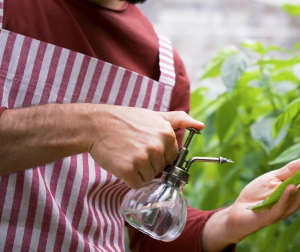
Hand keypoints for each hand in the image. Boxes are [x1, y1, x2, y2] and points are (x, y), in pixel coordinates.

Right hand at [86, 104, 203, 188]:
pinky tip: (122, 164)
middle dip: (149, 164)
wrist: (97, 124)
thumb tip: (201, 126)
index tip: (146, 148)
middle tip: (134, 150)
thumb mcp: (155, 115)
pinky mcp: (128, 169)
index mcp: (167, 134)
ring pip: (149, 178)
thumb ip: (179, 120)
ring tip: (128, 155)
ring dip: (139, 172)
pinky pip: (137, 184)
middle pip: (160, 169)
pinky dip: (129, 179)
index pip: (171, 158)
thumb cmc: (126, 120)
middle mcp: (157, 147)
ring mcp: (143, 158)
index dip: (159, 156)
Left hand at [202, 158, 299, 250]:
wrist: (238, 211)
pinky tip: (291, 187)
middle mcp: (292, 204)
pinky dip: (286, 197)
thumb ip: (290, 170)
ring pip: (298, 200)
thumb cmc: (256, 194)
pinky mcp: (270, 215)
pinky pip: (280, 206)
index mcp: (295, 194)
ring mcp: (282, 211)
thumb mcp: (274, 177)